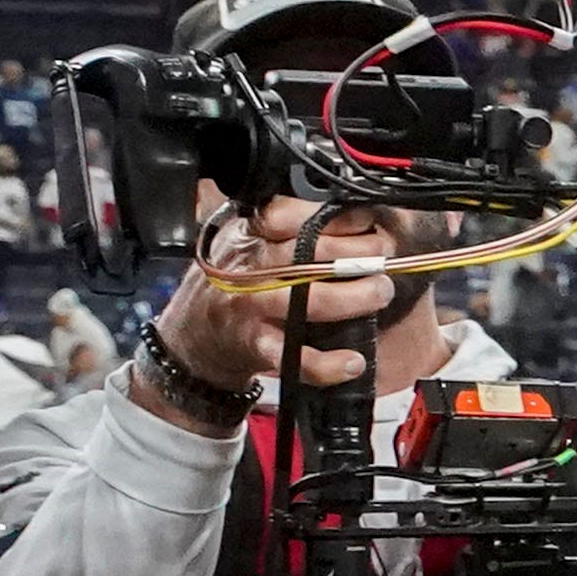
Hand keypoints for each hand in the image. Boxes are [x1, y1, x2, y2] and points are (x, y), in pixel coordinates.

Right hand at [153, 199, 398, 419]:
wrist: (191, 338)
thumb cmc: (230, 285)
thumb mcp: (246, 243)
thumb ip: (284, 227)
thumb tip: (349, 211)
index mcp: (250, 238)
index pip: (290, 215)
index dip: (336, 217)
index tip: (368, 220)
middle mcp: (250, 269)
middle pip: (310, 253)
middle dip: (359, 254)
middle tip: (385, 256)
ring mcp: (252, 308)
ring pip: (311, 300)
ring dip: (356, 297)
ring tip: (380, 293)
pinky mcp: (255, 347)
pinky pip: (297, 357)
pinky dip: (328, 364)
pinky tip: (352, 361)